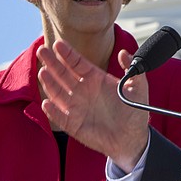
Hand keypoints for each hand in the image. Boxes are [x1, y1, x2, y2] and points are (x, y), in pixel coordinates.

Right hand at [37, 40, 149, 171]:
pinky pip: (59, 116)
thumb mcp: (138, 87)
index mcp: (96, 79)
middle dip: (52, 62)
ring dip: (50, 83)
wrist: (132, 138)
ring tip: (43, 72)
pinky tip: (47, 103)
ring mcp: (76, 107)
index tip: (58, 43)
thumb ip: (132, 68)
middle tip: (42, 50)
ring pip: (58, 92)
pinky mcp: (73, 124)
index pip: (78, 63)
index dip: (67, 54)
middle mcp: (83, 90)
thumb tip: (124, 52)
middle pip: (63, 74)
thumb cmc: (134, 111)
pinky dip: (52, 111)